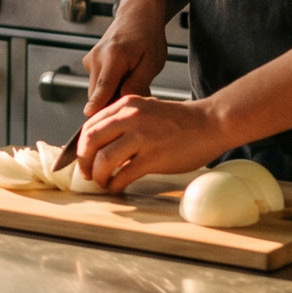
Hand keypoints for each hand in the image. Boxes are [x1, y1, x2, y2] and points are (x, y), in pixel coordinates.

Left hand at [75, 94, 228, 190]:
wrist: (210, 124)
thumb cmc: (180, 121)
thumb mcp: (146, 110)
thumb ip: (124, 121)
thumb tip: (101, 143)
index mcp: (126, 105)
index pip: (90, 126)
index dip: (81, 146)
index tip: (82, 159)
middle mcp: (130, 118)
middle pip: (90, 141)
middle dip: (84, 162)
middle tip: (87, 174)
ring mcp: (142, 137)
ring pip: (103, 159)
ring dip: (98, 176)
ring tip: (103, 183)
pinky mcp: (153, 157)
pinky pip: (123, 174)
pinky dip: (115, 184)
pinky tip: (118, 187)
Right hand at [79, 15, 168, 115]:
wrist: (137, 15)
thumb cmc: (148, 37)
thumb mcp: (152, 62)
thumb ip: (137, 83)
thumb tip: (123, 102)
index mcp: (114, 56)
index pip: (103, 86)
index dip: (97, 104)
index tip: (89, 117)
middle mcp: (96, 58)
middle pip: (98, 94)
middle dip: (114, 102)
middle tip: (137, 96)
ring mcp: (90, 59)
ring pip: (97, 90)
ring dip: (112, 94)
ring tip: (133, 83)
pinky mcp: (89, 62)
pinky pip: (97, 83)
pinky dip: (109, 86)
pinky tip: (124, 77)